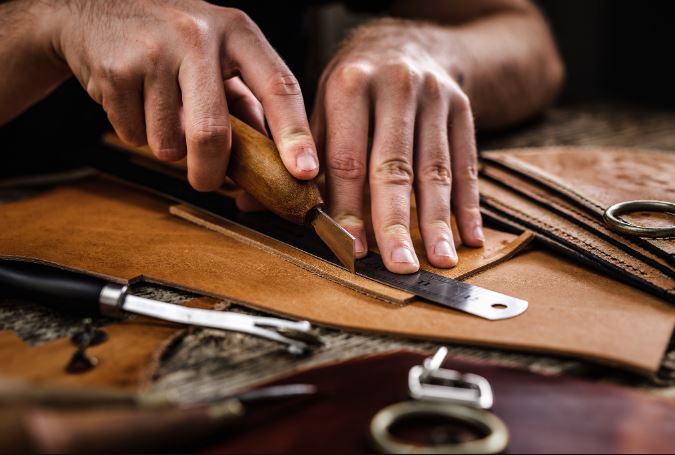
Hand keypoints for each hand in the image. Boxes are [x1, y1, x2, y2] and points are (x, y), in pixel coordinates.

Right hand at [50, 0, 318, 190]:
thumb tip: (278, 159)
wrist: (91, 11)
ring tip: (159, 110)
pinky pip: (134, 135)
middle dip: (211, 172)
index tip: (305, 171)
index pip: (278, 87)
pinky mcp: (116, 69)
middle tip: (207, 181)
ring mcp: (154, 50)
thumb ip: (248, 103)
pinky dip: (136, 133)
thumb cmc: (170, 41)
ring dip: (167, 146)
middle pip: (213, 132)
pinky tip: (134, 101)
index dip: (294, 134)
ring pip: (169, 143)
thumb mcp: (218, 56)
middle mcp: (199, 35)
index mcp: (237, 32)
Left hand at [312, 19, 484, 273]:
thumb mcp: (322, 104)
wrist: (407, 41)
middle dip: (395, 221)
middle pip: (394, 166)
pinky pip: (467, 162)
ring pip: (436, 169)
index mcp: (350, 86)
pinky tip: (469, 237)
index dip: (348, 206)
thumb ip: (299, 156)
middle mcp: (396, 88)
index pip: (347, 158)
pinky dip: (469, 204)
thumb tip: (252, 201)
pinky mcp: (463, 108)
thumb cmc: (356, 83)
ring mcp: (434, 98)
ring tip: (439, 260)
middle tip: (398, 265)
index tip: (350, 246)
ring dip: (437, 220)